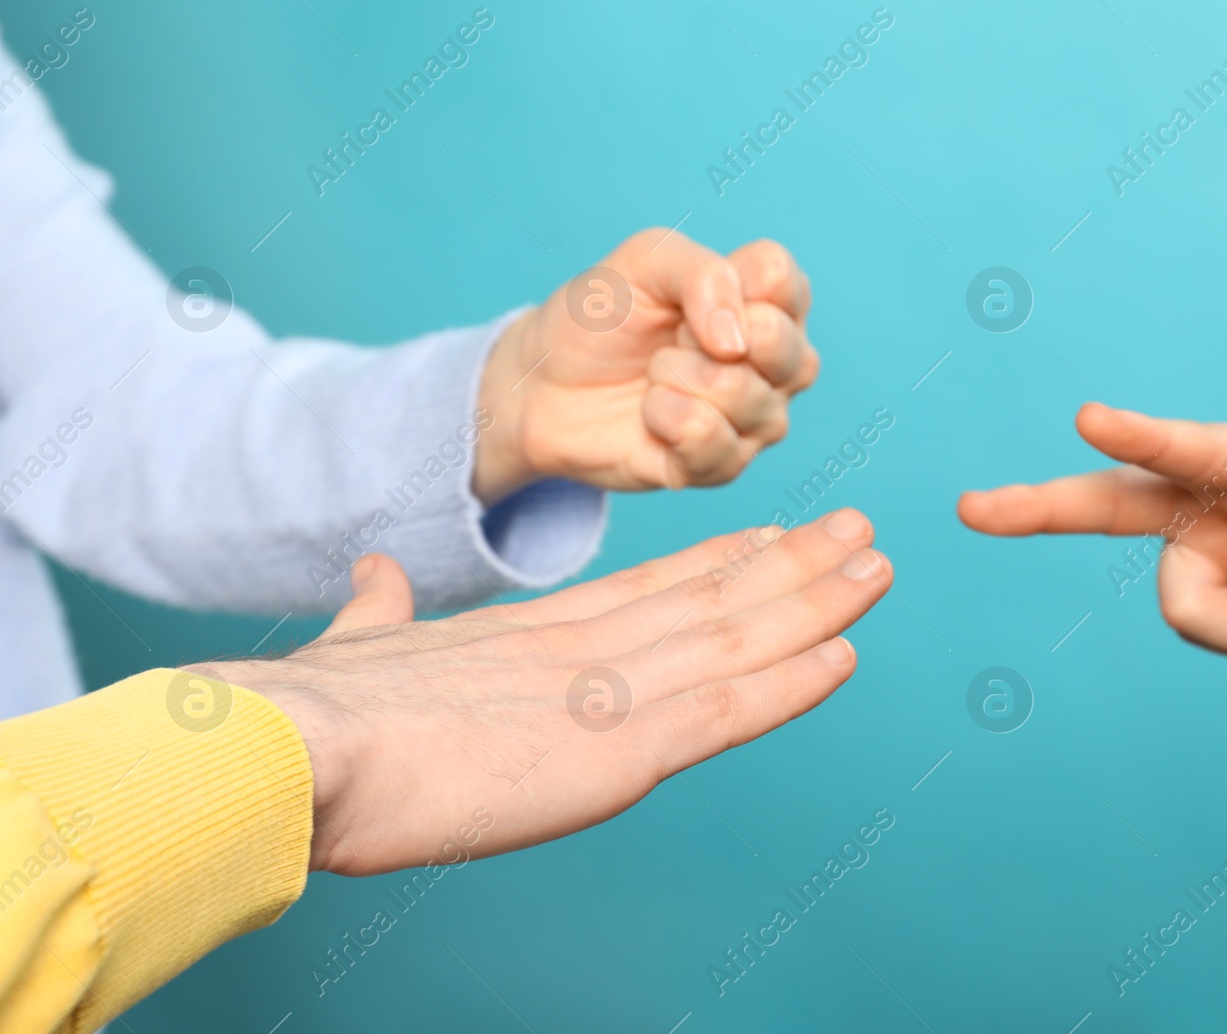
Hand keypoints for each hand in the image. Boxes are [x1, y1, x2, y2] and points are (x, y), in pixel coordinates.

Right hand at [210, 508, 889, 874]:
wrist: (293, 747)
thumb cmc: (313, 713)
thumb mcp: (358, 644)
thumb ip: (382, 609)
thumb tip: (375, 573)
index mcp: (528, 634)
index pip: (648, 588)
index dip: (719, 562)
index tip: (773, 535)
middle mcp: (582, 650)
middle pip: (711, 596)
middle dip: (792, 565)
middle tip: (862, 531)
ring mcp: (605, 695)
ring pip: (736, 637)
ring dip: (815, 602)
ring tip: (878, 566)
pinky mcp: (615, 751)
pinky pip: (728, 711)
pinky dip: (793, 682)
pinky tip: (845, 654)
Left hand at [473, 230, 818, 501]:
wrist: (544, 384)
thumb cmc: (600, 318)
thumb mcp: (643, 262)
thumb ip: (702, 273)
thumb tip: (737, 339)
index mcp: (766, 301)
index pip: (783, 281)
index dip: (728, 286)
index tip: (683, 296)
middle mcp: (776, 363)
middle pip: (782, 347)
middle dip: (704, 340)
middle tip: (668, 341)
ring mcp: (755, 419)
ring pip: (751, 399)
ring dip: (678, 380)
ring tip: (653, 378)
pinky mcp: (721, 466)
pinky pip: (720, 447)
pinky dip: (670, 423)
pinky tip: (651, 416)